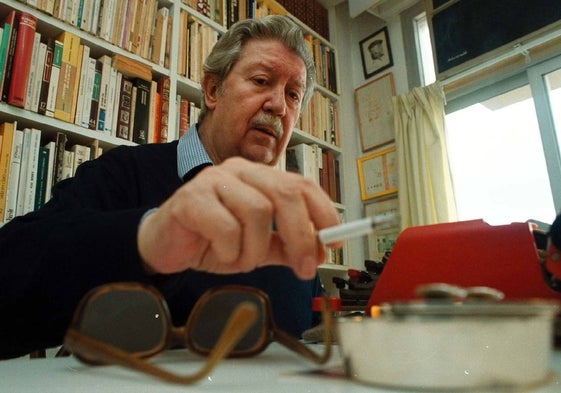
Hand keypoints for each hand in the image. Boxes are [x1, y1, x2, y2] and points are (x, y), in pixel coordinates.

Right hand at [137, 157, 341, 278]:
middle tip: (304, 267)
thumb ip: (285, 246)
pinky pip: (226, 227)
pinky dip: (230, 251)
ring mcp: (213, 181)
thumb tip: (320, 250)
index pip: (301, 184)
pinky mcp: (191, 199)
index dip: (323, 211)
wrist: (163, 245)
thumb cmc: (210, 240)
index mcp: (258, 177)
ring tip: (239, 259)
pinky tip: (220, 254)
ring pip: (257, 212)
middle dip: (301, 235)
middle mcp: (239, 171)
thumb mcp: (256, 247)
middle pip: (285, 193)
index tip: (334, 241)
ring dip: (255, 249)